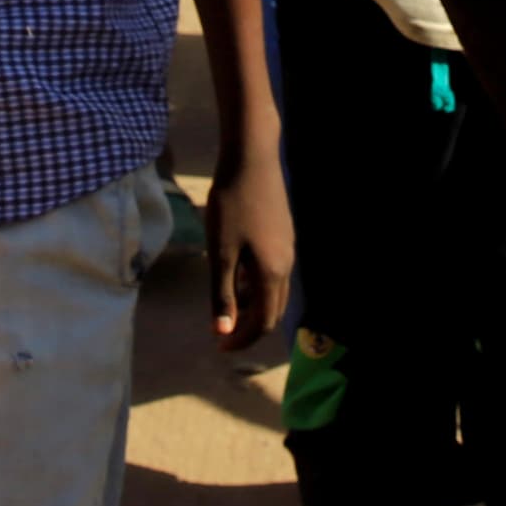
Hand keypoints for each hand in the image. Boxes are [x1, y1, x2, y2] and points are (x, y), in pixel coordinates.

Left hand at [206, 134, 292, 350]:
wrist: (252, 158)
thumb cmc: (231, 205)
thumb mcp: (221, 253)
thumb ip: (222, 294)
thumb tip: (223, 332)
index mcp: (271, 274)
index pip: (263, 322)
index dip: (241, 339)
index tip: (218, 346)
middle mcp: (286, 265)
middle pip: (272, 310)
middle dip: (248, 327)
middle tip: (220, 332)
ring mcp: (287, 248)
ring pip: (273, 290)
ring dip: (252, 304)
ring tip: (224, 302)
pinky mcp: (283, 234)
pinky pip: (273, 271)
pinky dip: (255, 283)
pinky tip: (236, 272)